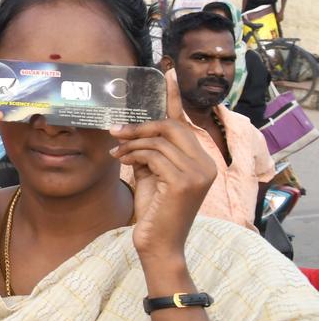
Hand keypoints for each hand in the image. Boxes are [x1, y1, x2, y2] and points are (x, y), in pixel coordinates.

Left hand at [110, 73, 214, 267]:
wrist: (158, 247)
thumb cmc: (153, 213)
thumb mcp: (151, 177)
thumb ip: (149, 155)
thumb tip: (131, 134)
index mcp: (200, 161)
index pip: (185, 123)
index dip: (174, 97)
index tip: (166, 73)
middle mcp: (205, 164)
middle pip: (171, 126)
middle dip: (140, 126)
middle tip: (115, 132)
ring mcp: (198, 172)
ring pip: (159, 139)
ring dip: (132, 143)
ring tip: (116, 153)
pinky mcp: (184, 182)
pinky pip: (154, 155)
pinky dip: (134, 155)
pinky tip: (121, 161)